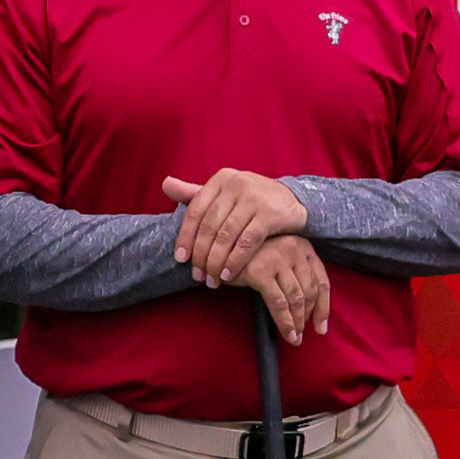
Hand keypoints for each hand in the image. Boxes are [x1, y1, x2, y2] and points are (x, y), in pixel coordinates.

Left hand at [161, 167, 315, 289]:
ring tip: (211, 279)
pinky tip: (228, 274)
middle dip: (200, 255)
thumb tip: (165, 184)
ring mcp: (255, 198)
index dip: (185, 237)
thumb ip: (195, 193)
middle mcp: (237, 184)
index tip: (180, 259)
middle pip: (209, 226)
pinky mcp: (271, 215)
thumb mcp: (225, 193)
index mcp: (221, 179)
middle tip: (197, 275)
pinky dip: (235, 261)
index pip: (196, 211)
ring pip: (226, 236)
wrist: (294, 200)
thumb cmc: (252, 200)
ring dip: (215, 262)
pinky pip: (246, 243)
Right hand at [242, 231, 335, 343]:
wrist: (217, 249)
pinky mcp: (261, 271)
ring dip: (297, 323)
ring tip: (294, 338)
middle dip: (307, 317)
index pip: (322, 280)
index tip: (321, 327)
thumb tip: (310, 308)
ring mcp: (278, 258)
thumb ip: (295, 274)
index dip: (324, 307)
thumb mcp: (278, 259)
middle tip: (302, 335)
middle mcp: (294, 248)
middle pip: (310, 291)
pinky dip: (285, 322)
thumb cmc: (248, 257)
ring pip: (296, 299)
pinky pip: (279, 303)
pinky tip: (286, 333)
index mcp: (302, 246)